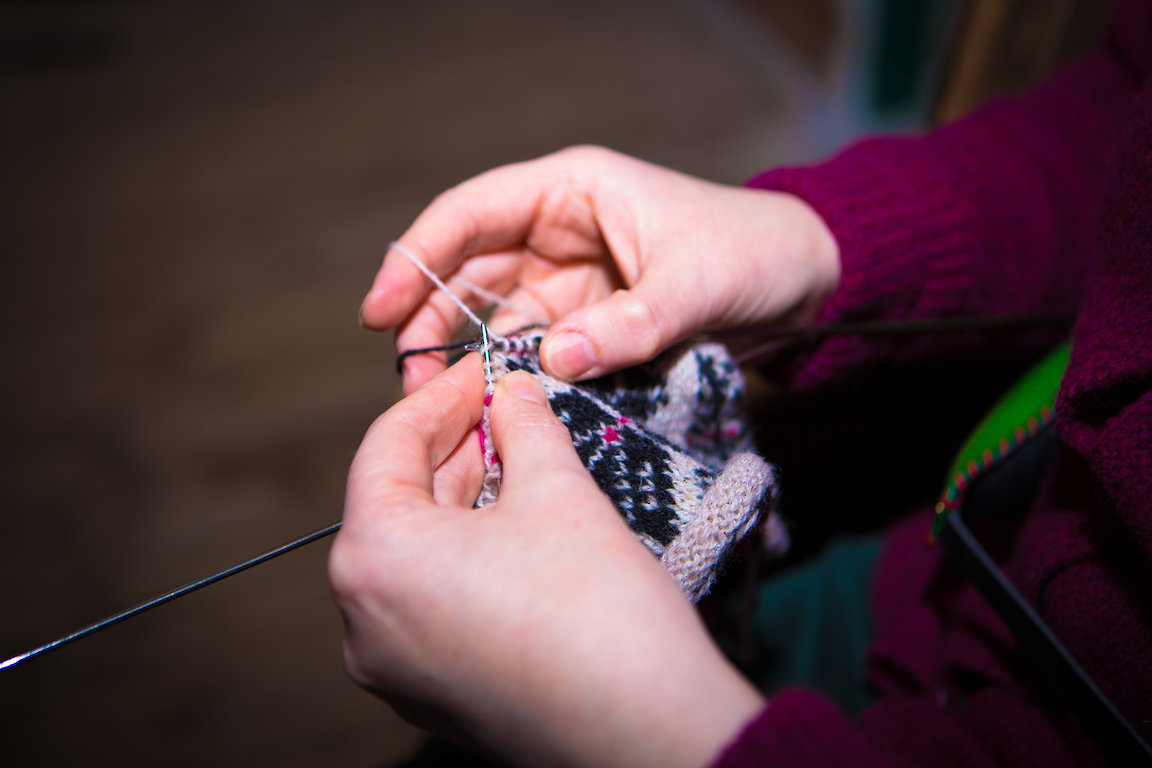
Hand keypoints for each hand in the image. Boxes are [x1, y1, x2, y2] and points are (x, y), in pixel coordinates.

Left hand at [329, 356, 764, 767]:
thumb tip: (511, 390)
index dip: (441, 394)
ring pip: (418, 553)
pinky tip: (520, 524)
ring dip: (466, 498)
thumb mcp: (557, 491)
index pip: (387, 445)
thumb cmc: (596, 611)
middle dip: (458, 447)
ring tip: (523, 458)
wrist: (648, 733)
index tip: (485, 368)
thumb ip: (523, 425)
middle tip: (510, 406)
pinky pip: (434, 601)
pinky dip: (468, 554)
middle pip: (398, 501)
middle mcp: (363, 620)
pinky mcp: (433, 694)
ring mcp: (394, 666)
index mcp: (372, 558)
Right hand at [361, 145, 838, 392]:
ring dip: (463, 355)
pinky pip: (534, 349)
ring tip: (439, 405)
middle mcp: (557, 231)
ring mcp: (569, 281)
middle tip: (404, 378)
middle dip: (427, 317)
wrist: (804, 284)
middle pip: (466, 269)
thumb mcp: (695, 287)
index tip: (378, 309)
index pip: (470, 214)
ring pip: (493, 316)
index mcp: (571, 192)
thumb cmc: (753, 255)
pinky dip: (512, 377)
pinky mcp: (587, 323)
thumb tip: (553, 362)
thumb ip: (628, 326)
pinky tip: (495, 409)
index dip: (414, 256)